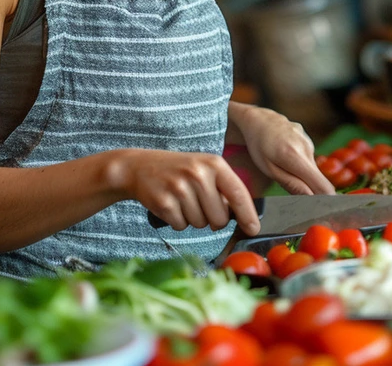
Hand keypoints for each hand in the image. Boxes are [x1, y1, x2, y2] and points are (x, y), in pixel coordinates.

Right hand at [111, 149, 260, 234]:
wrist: (139, 167)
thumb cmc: (178, 171)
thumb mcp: (203, 169)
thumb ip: (223, 188)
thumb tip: (243, 216)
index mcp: (214, 164)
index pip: (238, 193)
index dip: (248, 214)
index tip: (253, 228)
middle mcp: (198, 174)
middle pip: (220, 217)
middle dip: (213, 219)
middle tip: (199, 204)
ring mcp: (180, 188)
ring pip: (201, 224)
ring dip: (193, 219)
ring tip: (182, 201)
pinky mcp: (164, 202)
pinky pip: (181, 226)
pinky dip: (178, 221)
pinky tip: (171, 205)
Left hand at [230, 103, 334, 195]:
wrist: (258, 120)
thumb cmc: (258, 146)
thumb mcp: (269, 169)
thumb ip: (292, 184)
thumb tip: (311, 199)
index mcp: (296, 157)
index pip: (323, 185)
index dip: (327, 200)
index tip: (324, 210)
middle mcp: (307, 148)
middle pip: (318, 179)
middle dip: (310, 189)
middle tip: (293, 191)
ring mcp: (309, 142)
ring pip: (312, 168)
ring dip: (302, 174)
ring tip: (283, 167)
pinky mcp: (308, 139)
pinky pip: (308, 158)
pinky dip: (300, 163)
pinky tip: (286, 157)